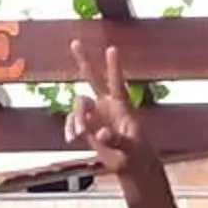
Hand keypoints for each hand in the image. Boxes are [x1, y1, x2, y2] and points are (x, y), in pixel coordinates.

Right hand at [64, 39, 149, 179]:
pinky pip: (72, 120)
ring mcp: (96, 114)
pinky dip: (70, 127)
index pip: (116, 81)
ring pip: (78, 104)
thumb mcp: (130, 148)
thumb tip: (101, 134)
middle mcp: (107, 105)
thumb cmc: (136, 154)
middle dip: (83, 60)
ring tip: (81, 135)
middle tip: (75, 42)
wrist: (130, 165)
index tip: (112, 48)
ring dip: (77, 117)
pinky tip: (72, 138)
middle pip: (93, 78)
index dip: (113, 66)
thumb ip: (116, 140)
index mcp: (122, 105)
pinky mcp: (87, 126)